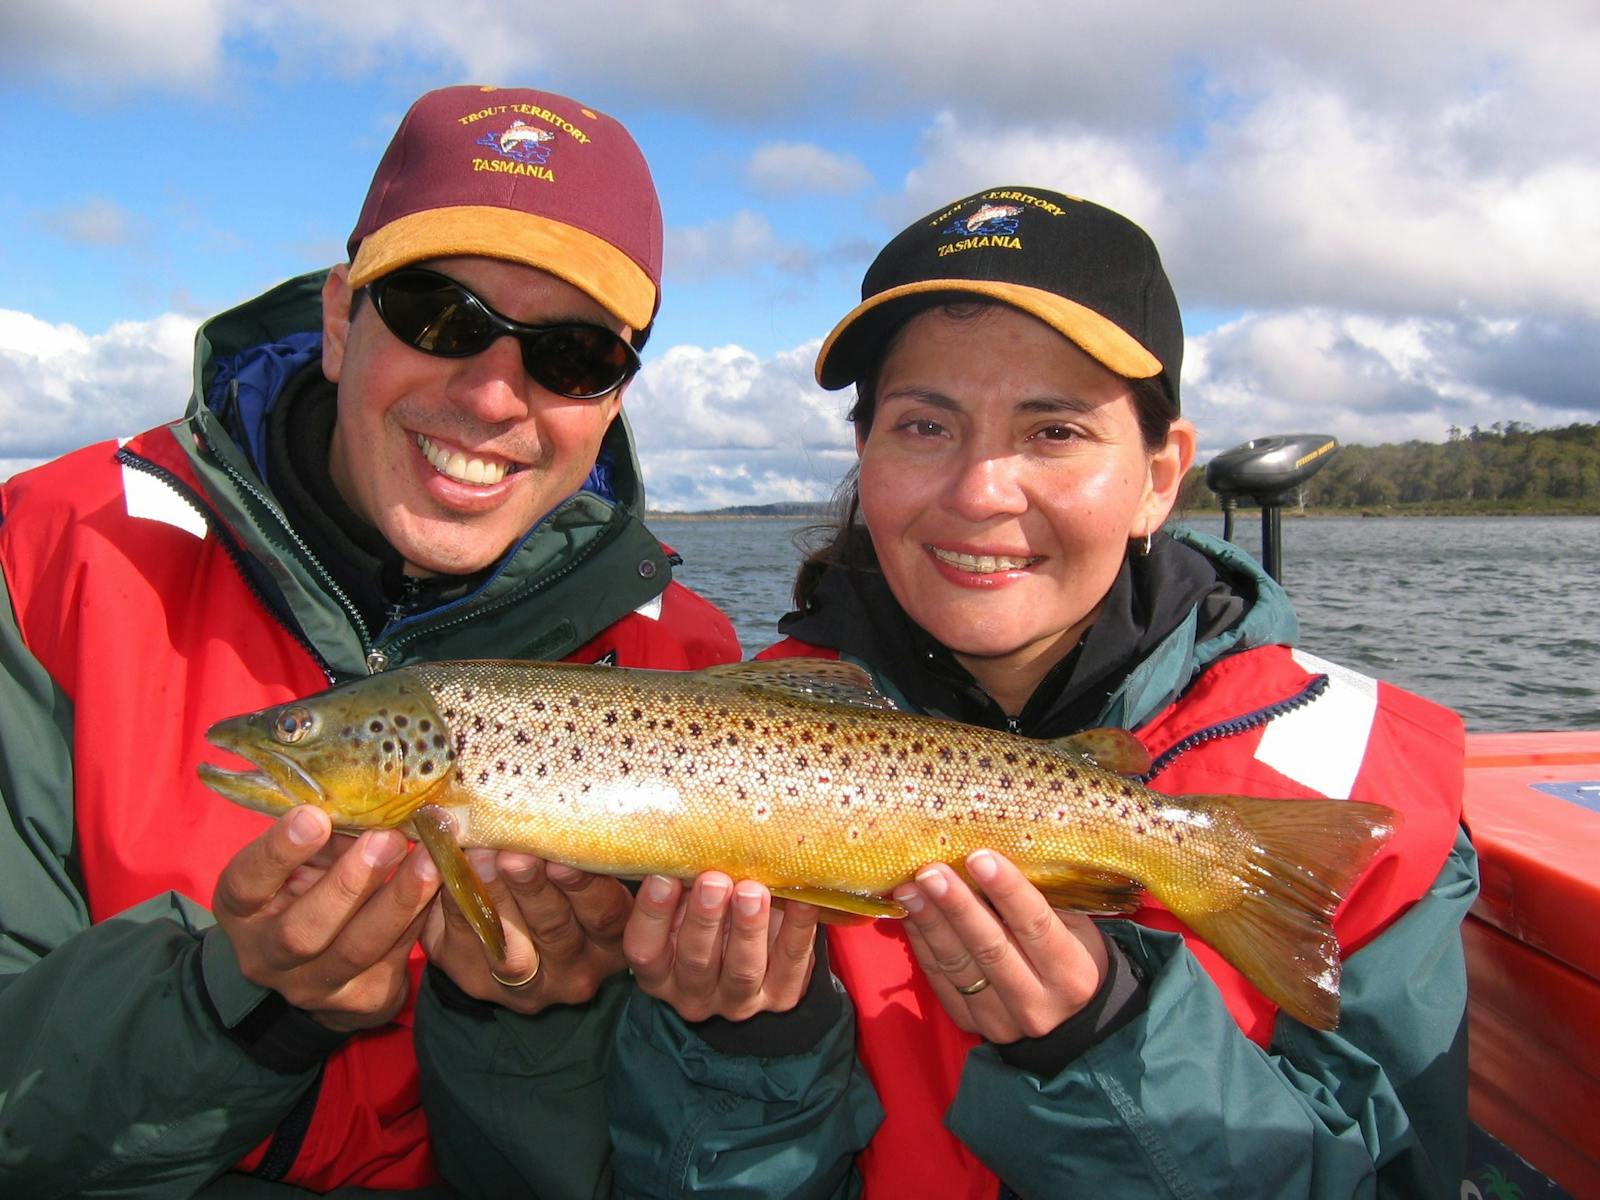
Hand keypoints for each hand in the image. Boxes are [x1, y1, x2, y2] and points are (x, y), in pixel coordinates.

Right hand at [212, 806, 440, 1032]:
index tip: (314, 817)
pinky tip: (443, 886)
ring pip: (357, 951)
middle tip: (388, 839)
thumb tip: (370, 804)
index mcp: (242, 911)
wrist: (314, 968)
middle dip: (349, 884)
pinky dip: (421, 918)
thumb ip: (324, 838)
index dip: (278, 852)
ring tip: (430, 861)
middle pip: (303, 931)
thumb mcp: (301, 861)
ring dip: (398, 902)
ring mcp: (314, 987)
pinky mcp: (363, 999)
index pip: (246, 883)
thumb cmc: (308, 888)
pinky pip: (396, 957)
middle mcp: (268, 957)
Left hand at [421, 850, 632, 1013]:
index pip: (606, 915)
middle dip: (533, 888)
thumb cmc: (554, 878)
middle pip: (556, 928)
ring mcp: (526, 984)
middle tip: (515, 854)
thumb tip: (571, 800)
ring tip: (479, 856)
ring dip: (493, 897)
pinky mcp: (477, 981)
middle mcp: (575, 969)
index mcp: (609, 939)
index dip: (589, 888)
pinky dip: (455, 903)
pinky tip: (446, 868)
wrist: (501, 925)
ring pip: (510, 946)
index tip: (565, 857)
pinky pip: (465, 943)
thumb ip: (580, 846)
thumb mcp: (583, 867)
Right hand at [623, 872, 819, 1021]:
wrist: (758, 944)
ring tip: (753, 891)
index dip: (652, 915)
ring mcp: (738, 998)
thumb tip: (661, 839)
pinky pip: (792, 962)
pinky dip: (798, 928)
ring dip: (748, 928)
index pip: (645, 949)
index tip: (663, 876)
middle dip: (705, 919)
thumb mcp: (680, 899)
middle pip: (695, 961)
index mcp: (658, 968)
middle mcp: (693, 991)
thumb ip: (671, 878)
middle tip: (714, 880)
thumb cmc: (706, 908)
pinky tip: (802, 898)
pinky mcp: (781, 994)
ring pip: (742, 970)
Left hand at [893, 850, 1107, 1042]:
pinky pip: (940, 980)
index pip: (1036, 926)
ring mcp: (1001, 1020)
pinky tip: (909, 914)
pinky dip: (922, 945)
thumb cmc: (1073, 957)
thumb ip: (1045, 900)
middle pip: (991, 948)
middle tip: (931, 872)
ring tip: (909, 889)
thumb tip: (1000, 853)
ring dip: (930, 924)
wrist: (1070, 1021)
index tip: (979, 857)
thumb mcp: (1076, 929)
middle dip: (958, 906)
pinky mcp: (969, 1023)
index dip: (1007, 890)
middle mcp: (1037, 1003)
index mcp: (1072, 973)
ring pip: (959, 966)